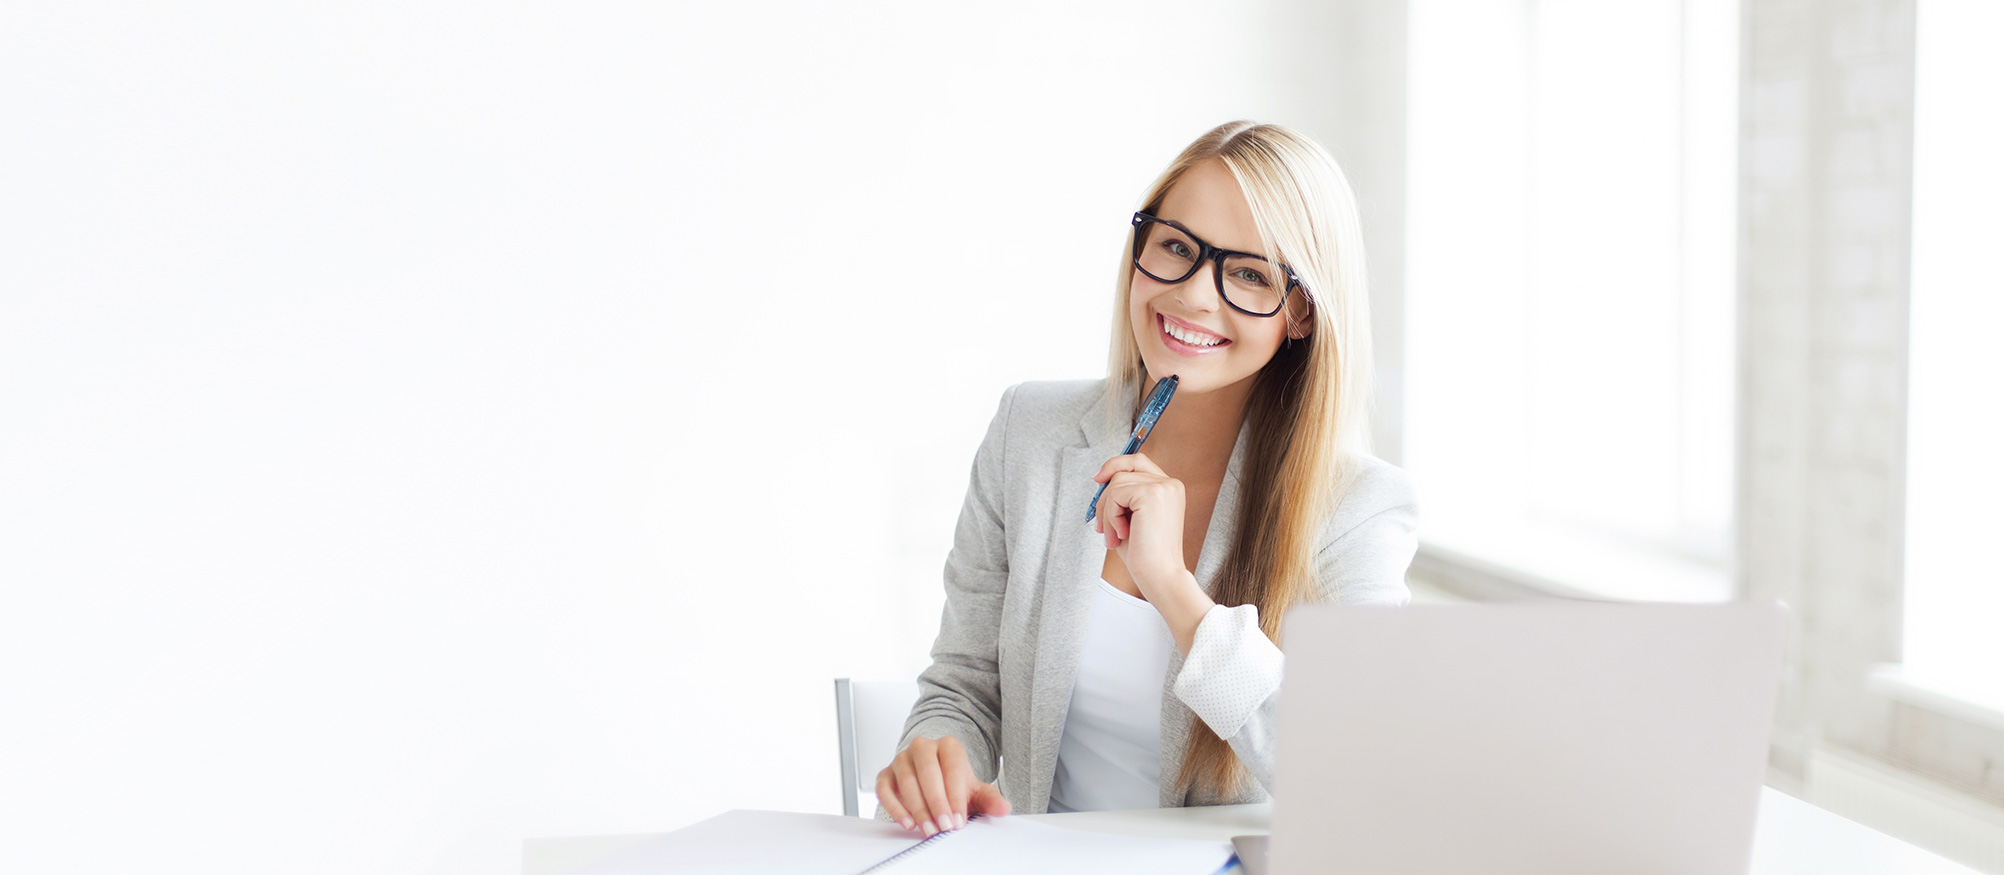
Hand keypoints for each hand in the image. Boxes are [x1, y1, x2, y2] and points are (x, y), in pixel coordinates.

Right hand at [874, 735, 1009, 835]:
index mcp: (948, 746)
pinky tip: (908, 823)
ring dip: (918, 809)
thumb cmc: (955, 785)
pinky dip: (895, 807)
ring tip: (929, 829)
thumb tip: (1004, 808)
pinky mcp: (885, 774)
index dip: (955, 796)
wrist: (935, 779)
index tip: (959, 820)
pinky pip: (884, 789)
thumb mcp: (975, 791)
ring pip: (907, 781)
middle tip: (944, 827)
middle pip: (928, 772)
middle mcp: (922, 747)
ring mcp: (901, 759)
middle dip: (937, 803)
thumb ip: (990, 799)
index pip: (952, 767)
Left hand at [1091, 452, 1189, 595]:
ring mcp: (1163, 487)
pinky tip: (1121, 534)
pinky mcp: (1152, 493)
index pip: (1139, 462)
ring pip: (1116, 483)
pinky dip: (1110, 516)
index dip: (1115, 465)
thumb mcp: (1131, 518)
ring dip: (1107, 513)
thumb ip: (1122, 497)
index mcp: (1169, 489)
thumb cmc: (1146, 555)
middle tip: (1098, 522)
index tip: (1098, 479)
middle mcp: (1170, 484)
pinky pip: (1116, 495)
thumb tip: (1100, 479)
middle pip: (1124, 469)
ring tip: (1113, 537)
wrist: (1160, 576)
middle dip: (1105, 493)